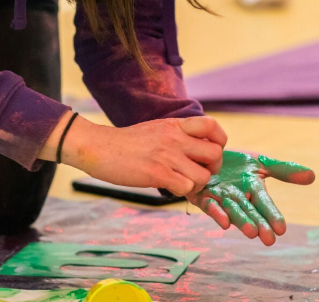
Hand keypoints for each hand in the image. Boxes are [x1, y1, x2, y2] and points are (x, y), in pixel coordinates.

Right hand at [62, 115, 226, 195]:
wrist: (98, 147)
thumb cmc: (126, 143)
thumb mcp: (157, 129)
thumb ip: (178, 135)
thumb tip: (197, 148)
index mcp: (176, 125)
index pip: (212, 127)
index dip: (220, 141)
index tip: (211, 152)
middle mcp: (175, 138)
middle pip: (216, 154)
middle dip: (212, 169)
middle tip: (198, 173)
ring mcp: (168, 156)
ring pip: (204, 176)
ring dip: (196, 185)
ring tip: (181, 182)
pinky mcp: (157, 173)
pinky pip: (186, 187)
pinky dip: (181, 191)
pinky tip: (168, 186)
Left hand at [187, 151, 314, 245]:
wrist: (205, 153)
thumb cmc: (235, 163)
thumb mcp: (261, 162)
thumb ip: (284, 170)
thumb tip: (312, 176)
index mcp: (253, 190)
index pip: (265, 204)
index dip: (273, 216)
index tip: (282, 230)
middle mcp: (238, 198)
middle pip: (250, 212)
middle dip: (260, 225)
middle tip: (269, 240)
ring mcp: (220, 198)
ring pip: (232, 211)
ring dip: (241, 221)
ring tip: (252, 233)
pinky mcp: (202, 195)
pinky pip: (210, 206)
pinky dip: (217, 213)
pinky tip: (224, 223)